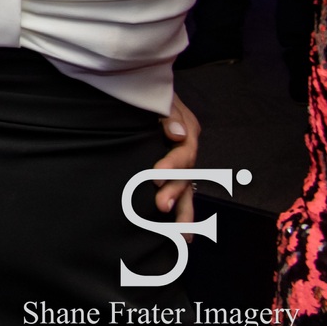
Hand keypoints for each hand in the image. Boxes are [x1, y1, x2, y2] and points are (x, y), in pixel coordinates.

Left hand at [152, 94, 199, 229]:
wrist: (138, 90)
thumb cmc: (147, 93)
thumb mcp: (159, 96)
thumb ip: (169, 113)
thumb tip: (177, 134)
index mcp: (186, 130)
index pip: (184, 152)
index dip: (173, 166)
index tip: (156, 177)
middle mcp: (187, 148)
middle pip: (187, 175)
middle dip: (175, 192)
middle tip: (161, 206)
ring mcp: (182, 162)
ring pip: (188, 190)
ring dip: (183, 210)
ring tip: (181, 235)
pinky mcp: (172, 172)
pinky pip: (181, 193)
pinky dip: (182, 213)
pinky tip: (183, 236)